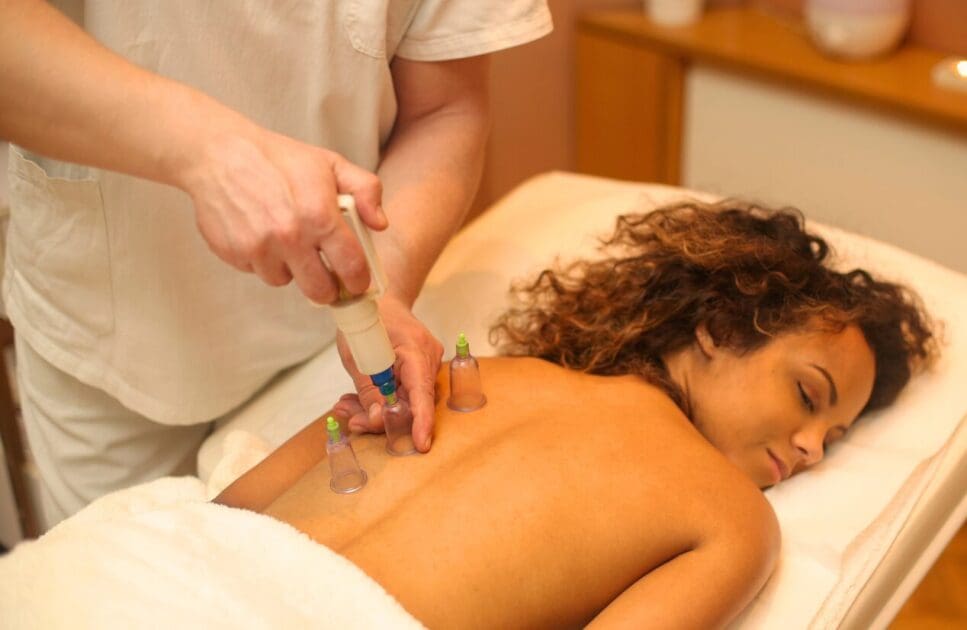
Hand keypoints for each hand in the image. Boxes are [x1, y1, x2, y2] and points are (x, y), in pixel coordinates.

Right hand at [179, 127, 387, 303]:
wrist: (218, 154)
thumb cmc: (278, 159)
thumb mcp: (330, 164)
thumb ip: (365, 190)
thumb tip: (380, 224)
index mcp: (319, 215)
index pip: (351, 267)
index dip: (358, 281)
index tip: (357, 283)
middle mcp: (290, 236)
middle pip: (320, 291)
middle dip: (327, 287)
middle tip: (326, 275)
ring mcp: (259, 248)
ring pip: (286, 281)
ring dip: (290, 269)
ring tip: (287, 240)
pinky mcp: (235, 253)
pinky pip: (258, 271)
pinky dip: (264, 260)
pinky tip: (262, 234)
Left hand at [337, 294, 442, 451]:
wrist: (381, 297)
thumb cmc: (367, 318)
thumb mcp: (355, 355)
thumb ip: (368, 390)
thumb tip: (378, 420)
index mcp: (415, 349)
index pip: (422, 392)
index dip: (421, 421)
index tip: (420, 444)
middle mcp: (428, 357)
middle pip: (412, 402)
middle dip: (381, 418)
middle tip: (350, 419)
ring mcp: (427, 362)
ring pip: (406, 399)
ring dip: (377, 408)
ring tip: (347, 405)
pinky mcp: (420, 367)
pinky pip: (405, 391)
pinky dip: (382, 398)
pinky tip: (360, 399)